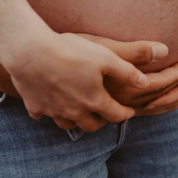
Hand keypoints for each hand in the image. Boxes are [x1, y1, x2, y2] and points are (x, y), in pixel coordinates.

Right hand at [5, 31, 154, 132]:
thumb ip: (127, 72)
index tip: (130, 111)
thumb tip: (146, 83)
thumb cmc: (71, 51)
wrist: (30, 51)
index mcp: (95, 101)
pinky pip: (43, 115)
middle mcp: (75, 112)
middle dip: (103, 121)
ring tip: (80, 111)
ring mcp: (53, 111)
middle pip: (93, 126)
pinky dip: (49, 112)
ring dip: (77, 121)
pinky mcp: (34, 106)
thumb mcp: (106, 57)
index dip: (126, 113)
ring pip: (68, 125)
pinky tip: (50, 103)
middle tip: (106, 113)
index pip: (116, 115)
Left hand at [141, 5, 177, 115]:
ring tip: (135, 106)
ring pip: (176, 95)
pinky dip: (162, 93)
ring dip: (158, 101)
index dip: (166, 98)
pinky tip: (144, 95)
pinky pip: (176, 88)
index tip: (147, 103)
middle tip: (134, 109)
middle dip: (158, 104)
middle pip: (177, 97)